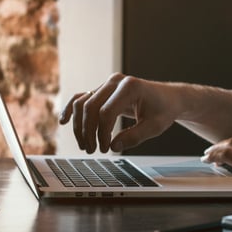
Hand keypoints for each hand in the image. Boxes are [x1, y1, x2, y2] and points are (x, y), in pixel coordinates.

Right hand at [58, 73, 180, 152]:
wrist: (168, 98)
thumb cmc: (163, 110)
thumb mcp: (155, 126)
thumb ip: (135, 137)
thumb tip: (113, 145)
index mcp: (130, 87)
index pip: (106, 112)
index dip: (102, 133)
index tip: (106, 148)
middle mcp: (115, 81)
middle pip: (90, 107)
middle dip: (88, 131)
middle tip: (92, 150)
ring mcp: (107, 84)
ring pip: (83, 103)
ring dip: (79, 126)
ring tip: (85, 145)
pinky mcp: (103, 90)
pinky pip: (82, 97)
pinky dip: (72, 109)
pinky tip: (64, 121)